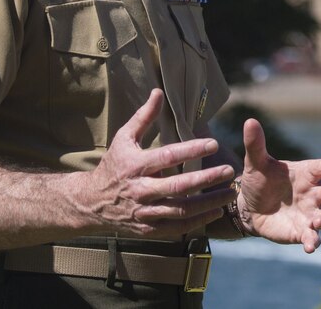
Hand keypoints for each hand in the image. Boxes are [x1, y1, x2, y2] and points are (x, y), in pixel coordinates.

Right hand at [79, 89, 236, 237]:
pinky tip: (216, 211)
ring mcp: (144, 212)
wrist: (91, 202)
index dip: (191, 150)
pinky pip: (177, 228)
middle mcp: (141, 190)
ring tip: (230, 193)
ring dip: (208, 203)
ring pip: (181, 210)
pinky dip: (198, 221)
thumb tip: (158, 91)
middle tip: (228, 171)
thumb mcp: (124, 138)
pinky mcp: (148, 229)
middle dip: (205, 179)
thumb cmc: (113, 165)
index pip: (168, 157)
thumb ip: (144, 116)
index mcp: (136, 165)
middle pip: (178, 186)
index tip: (214, 143)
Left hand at [236, 118, 320, 252]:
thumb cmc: (259, 180)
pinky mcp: (301, 232)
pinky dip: (314, 243)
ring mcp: (309, 214)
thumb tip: (249, 120)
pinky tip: (310, 246)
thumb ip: (255, 144)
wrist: (249, 207)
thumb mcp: (255, 163)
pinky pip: (313, 239)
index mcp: (306, 173)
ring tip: (318, 222)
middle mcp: (313, 193)